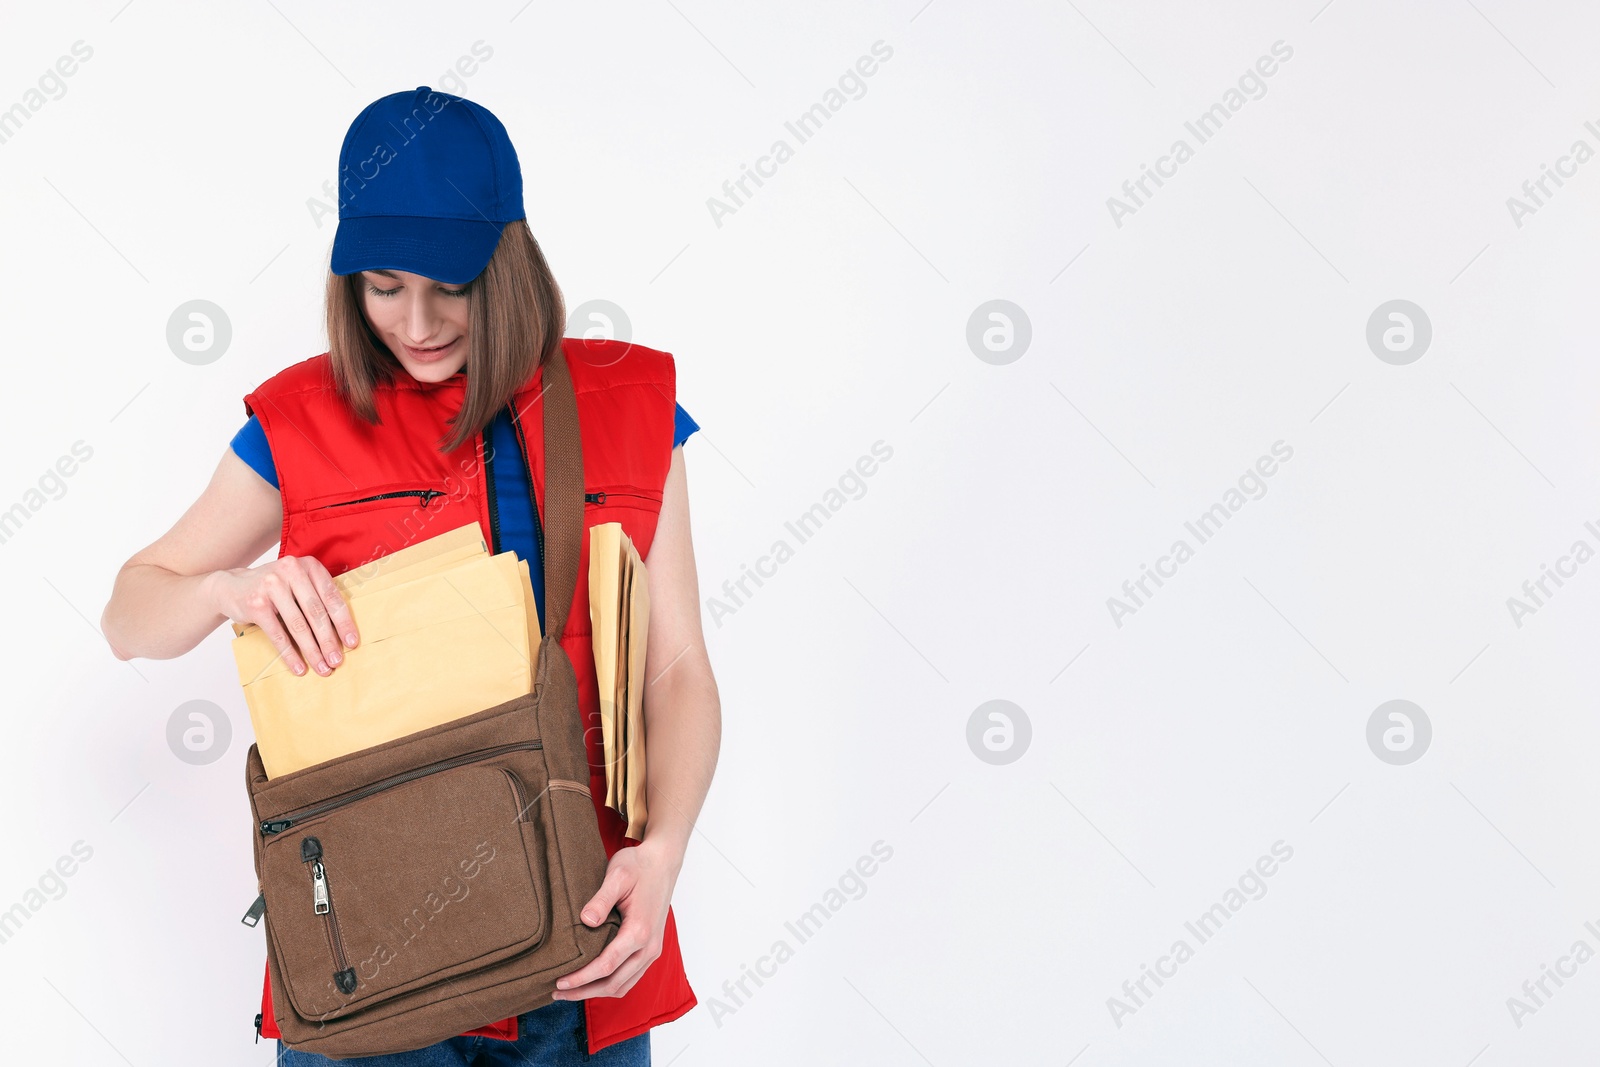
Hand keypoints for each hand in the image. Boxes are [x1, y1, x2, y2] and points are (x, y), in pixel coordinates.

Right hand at [208, 555, 357, 676]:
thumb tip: (342, 631)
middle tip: (337, 661)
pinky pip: (278, 634)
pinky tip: (299, 667)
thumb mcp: (297, 583)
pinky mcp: (257, 603)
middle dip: (329, 640)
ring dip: (312, 651)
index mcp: (309, 565)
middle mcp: (292, 571)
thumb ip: (317, 596)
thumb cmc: (272, 588)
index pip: (332, 597)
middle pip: (316, 613)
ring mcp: (272, 585)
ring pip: (298, 625)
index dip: (343, 622)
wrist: (230, 586)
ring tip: (322, 668)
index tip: (353, 643)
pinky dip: (290, 654)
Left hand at [551, 838, 680, 999]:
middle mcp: (649, 947)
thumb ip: (602, 899)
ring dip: (597, 992)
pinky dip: (610, 985)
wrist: (663, 862)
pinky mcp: (650, 949)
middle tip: (557, 993)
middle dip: (584, 991)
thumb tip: (585, 920)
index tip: (559, 983)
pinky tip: (592, 982)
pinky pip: (630, 977)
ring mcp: (652, 950)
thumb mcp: (617, 876)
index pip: (606, 966)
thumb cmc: (639, 866)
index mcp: (640, 931)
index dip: (581, 978)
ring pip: (623, 985)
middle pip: (614, 983)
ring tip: (571, 992)